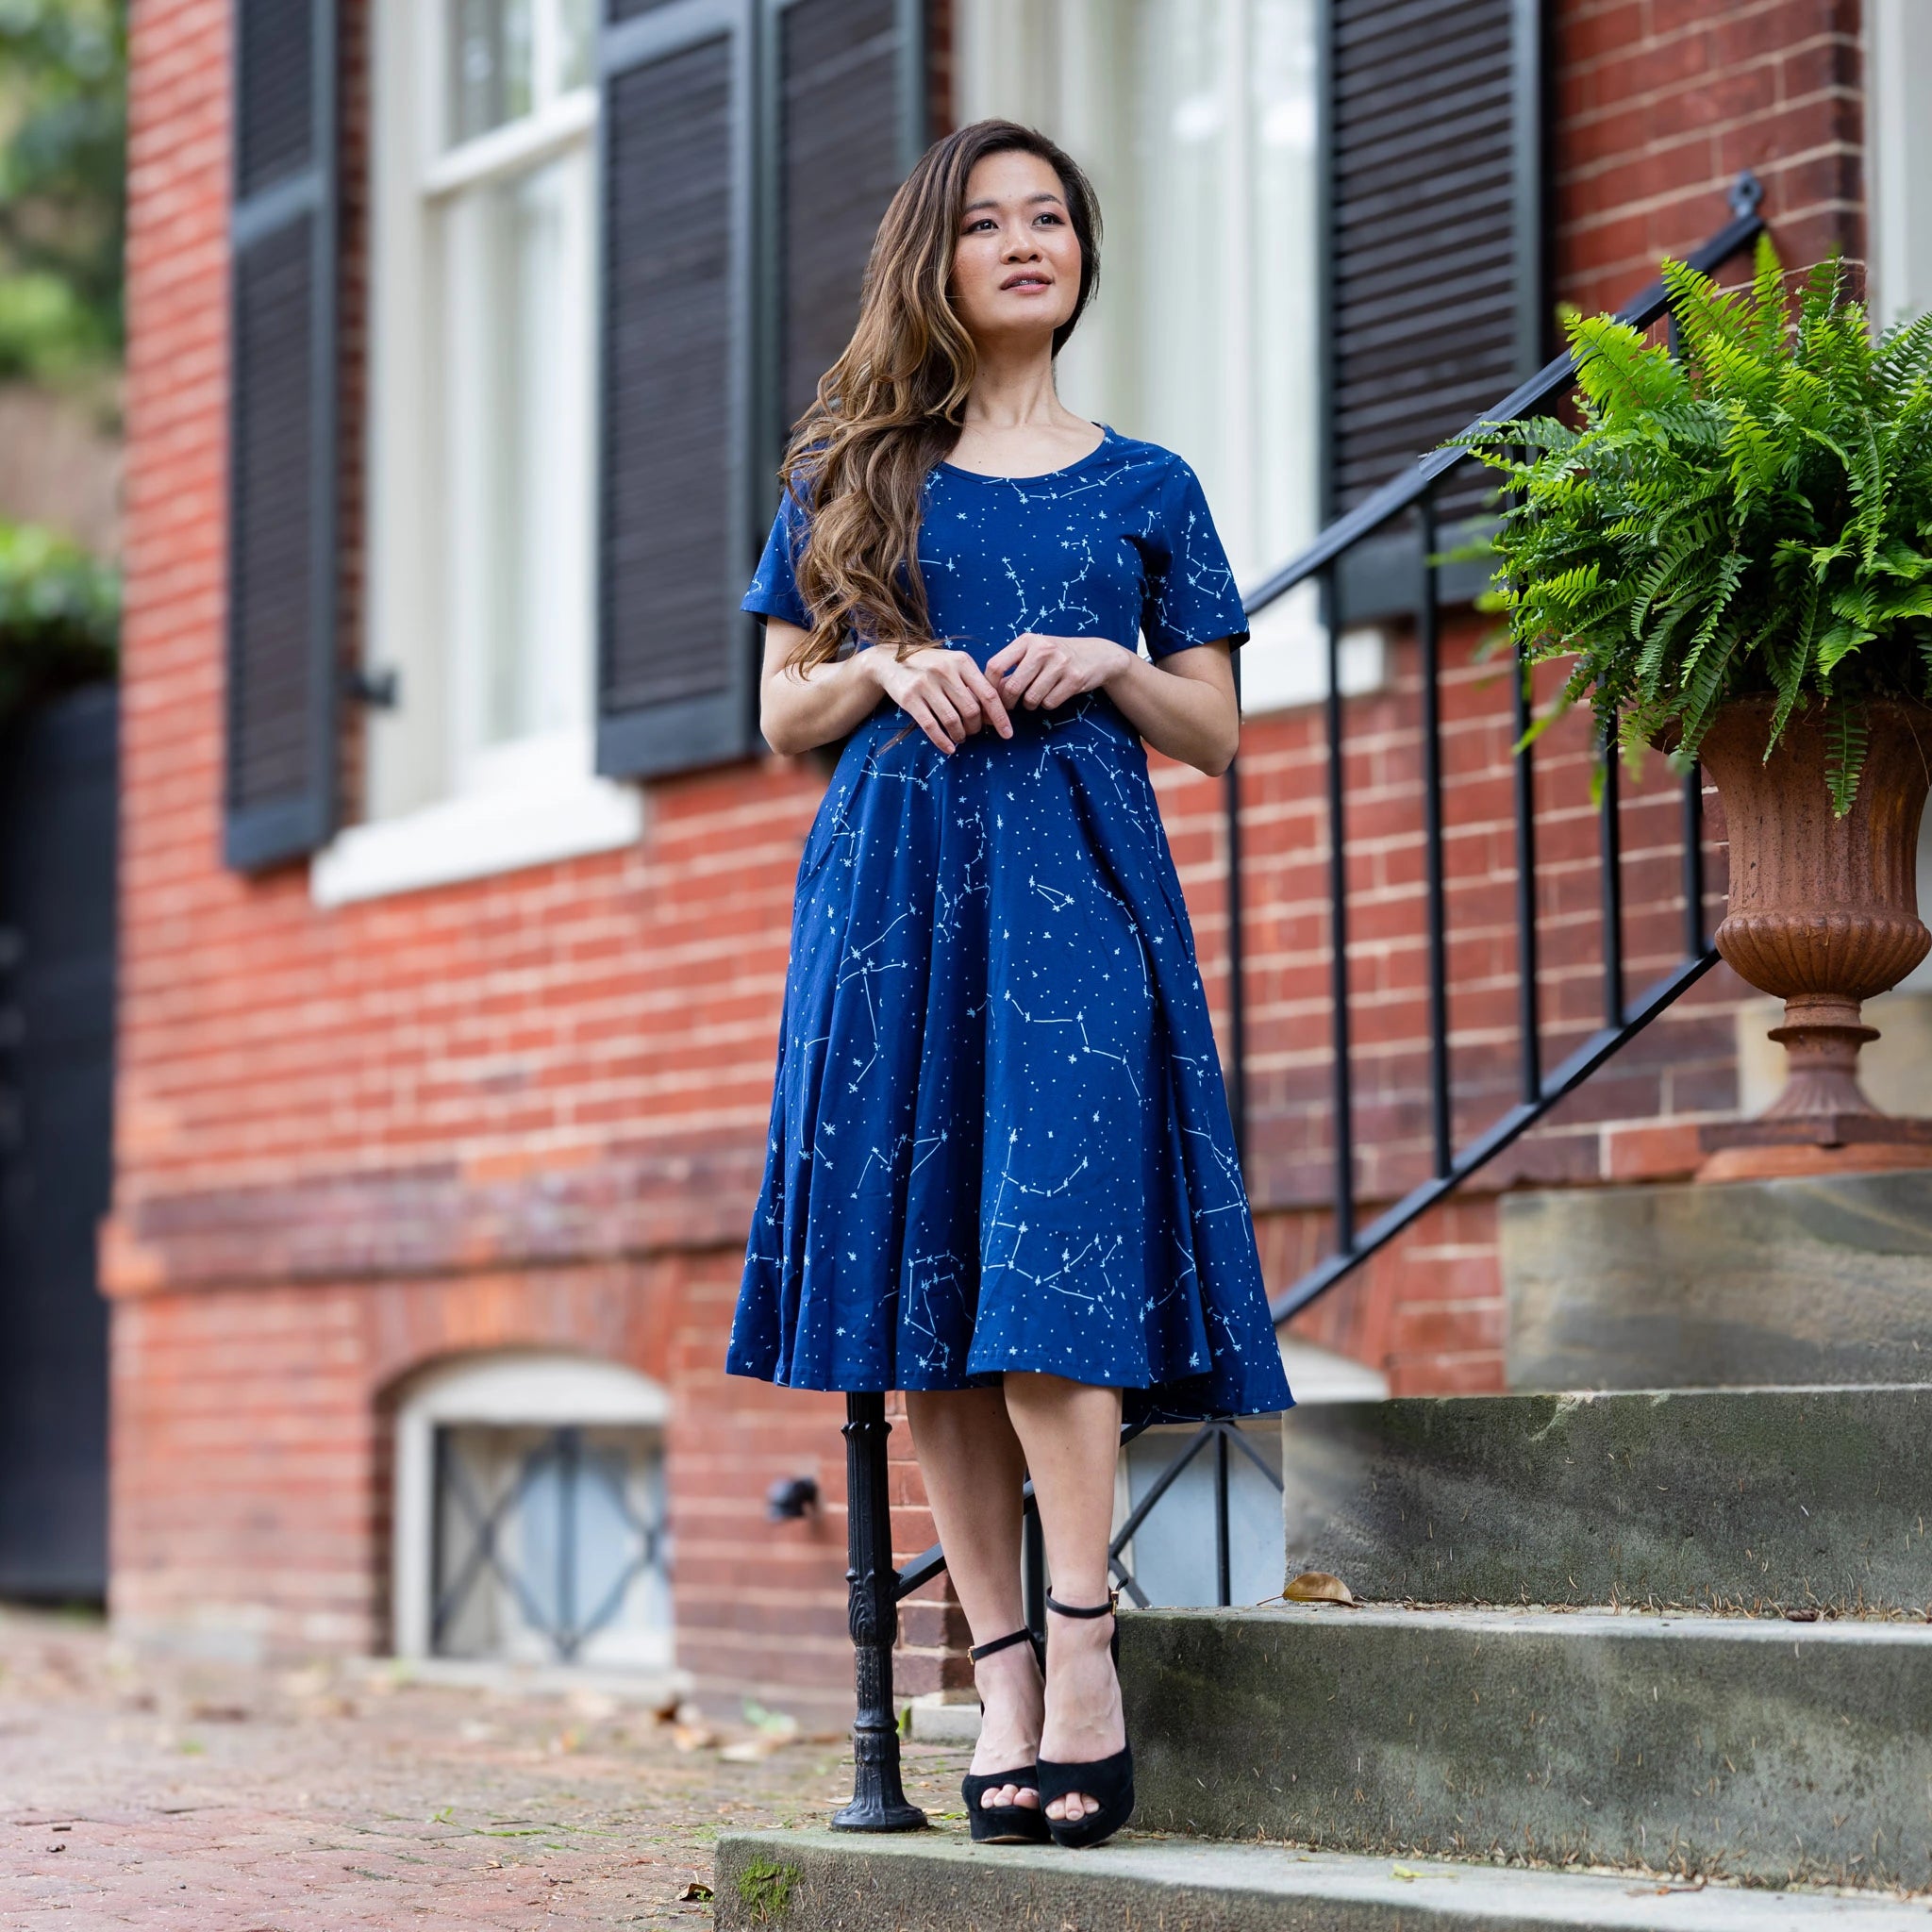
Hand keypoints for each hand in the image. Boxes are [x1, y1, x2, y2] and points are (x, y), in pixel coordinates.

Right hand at [871, 644, 1013, 753]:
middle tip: (973, 731)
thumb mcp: (953, 664)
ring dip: (960, 735)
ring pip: (953, 720)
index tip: (1007, 733)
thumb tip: (993, 713)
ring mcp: (925, 684)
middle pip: (972, 710)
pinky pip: (931, 726)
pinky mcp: (909, 698)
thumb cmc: (930, 665)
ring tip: (961, 737)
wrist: (890, 660)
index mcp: (962, 661)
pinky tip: (949, 747)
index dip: (1000, 717)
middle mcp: (945, 671)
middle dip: (976, 727)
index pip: (988, 694)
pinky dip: (943, 741)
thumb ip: (972, 682)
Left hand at [984, 632, 1126, 711]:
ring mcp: (1060, 663)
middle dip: (1008, 703)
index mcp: (1026, 641)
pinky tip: (1053, 694)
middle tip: (1012, 705)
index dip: (989, 686)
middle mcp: (1042, 649)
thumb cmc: (1056, 656)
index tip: (991, 696)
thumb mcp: (1033, 653)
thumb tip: (989, 693)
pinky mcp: (1074, 679)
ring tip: (1036, 696)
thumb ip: (1012, 668)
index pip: (996, 665)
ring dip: (1030, 705)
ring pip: (1031, 699)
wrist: (1095, 654)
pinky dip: (1047, 704)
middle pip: (1012, 687)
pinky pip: (1049, 703)